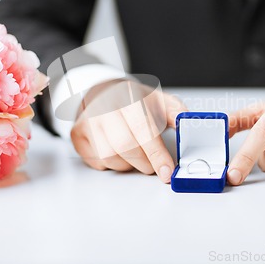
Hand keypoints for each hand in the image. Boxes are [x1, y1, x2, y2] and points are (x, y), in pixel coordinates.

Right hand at [71, 79, 186, 182]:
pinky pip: (96, 162)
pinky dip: (112, 163)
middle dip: (144, 162)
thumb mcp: (159, 100)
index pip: (143, 129)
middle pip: (125, 147)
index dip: (156, 154)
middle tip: (153, 163)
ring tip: (134, 152)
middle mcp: (104, 108)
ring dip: (128, 164)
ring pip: (110, 158)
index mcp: (128, 97)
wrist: (103, 92)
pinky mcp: (77, 135)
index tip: (166, 171)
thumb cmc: (133, 100)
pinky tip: (117, 151)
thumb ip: (176, 112)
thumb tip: (187, 125)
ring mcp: (87, 121)